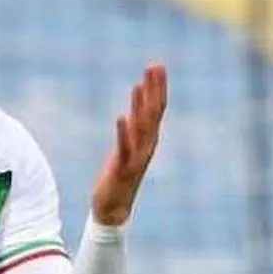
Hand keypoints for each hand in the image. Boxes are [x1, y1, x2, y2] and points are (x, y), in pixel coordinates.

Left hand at [91, 64, 167, 226]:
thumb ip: (134, 126)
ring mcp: (136, 156)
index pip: (157, 108)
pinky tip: (121, 117)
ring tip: (138, 85)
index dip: (158, 86)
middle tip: (156, 66)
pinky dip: (123, 132)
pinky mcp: (122, 168)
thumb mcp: (129, 145)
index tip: (158, 65)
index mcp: (149, 138)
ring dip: (139, 105)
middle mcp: (146, 145)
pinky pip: (124, 148)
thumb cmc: (121, 173)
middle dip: (154, 88)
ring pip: (141, 127)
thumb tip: (137, 107)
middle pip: (153, 112)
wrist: (114, 208)